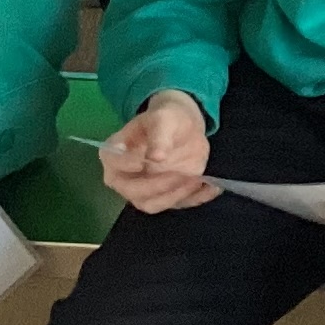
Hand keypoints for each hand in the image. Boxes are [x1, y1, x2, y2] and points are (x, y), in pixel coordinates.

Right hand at [101, 90, 216, 211]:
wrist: (183, 128)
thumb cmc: (166, 119)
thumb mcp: (164, 119)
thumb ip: (159, 135)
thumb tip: (156, 157)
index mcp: (115, 154)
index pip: (113, 163)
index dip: (125, 165)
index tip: (142, 162)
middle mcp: (124, 178)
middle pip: (133, 192)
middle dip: (158, 185)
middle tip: (180, 173)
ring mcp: (143, 192)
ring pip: (153, 204)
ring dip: (175, 195)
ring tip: (195, 178)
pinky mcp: (165, 197)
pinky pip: (177, 204)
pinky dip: (195, 198)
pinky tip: (211, 187)